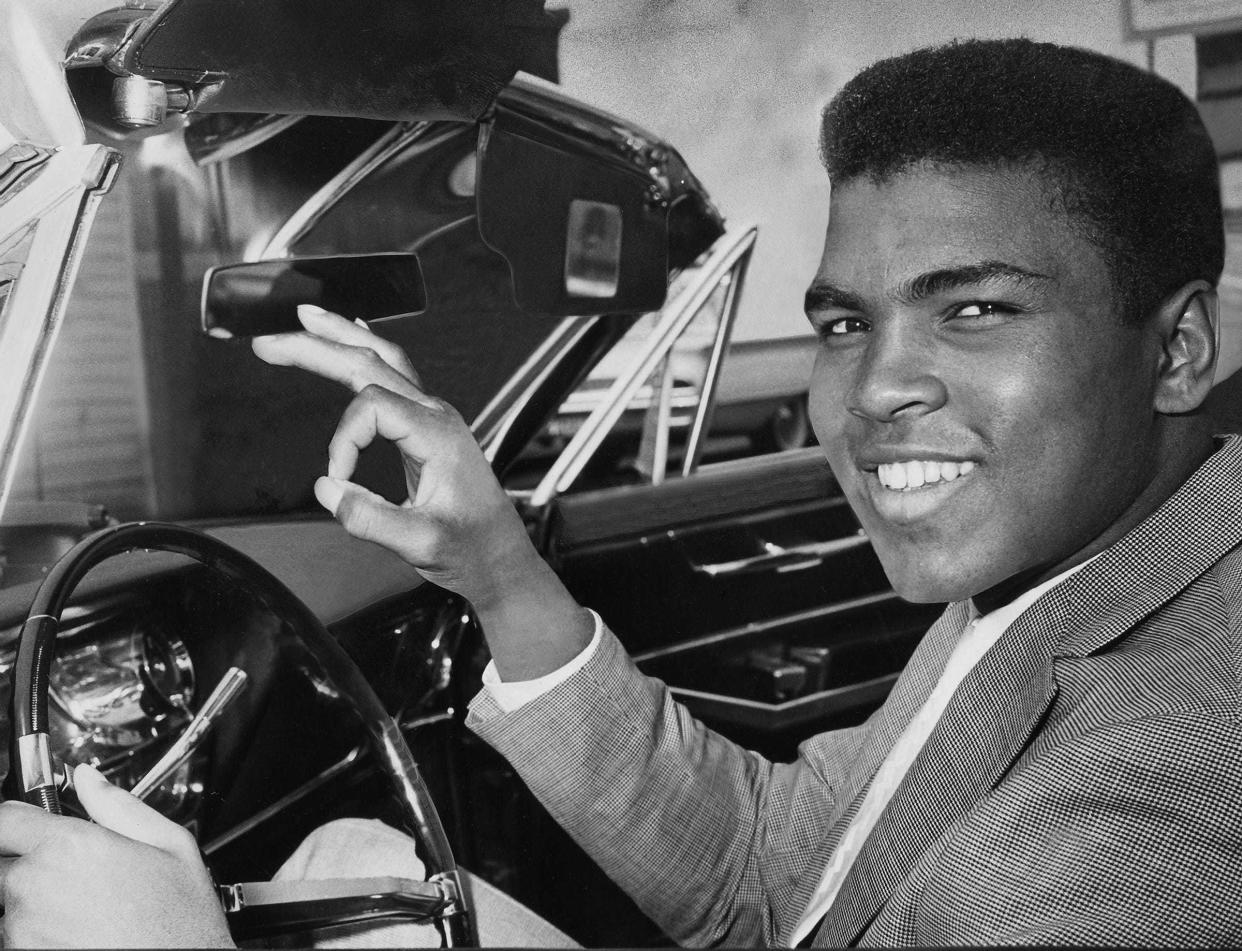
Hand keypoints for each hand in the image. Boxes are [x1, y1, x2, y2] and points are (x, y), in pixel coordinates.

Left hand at [0, 764, 232, 947]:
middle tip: (65, 874)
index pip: (4, 818)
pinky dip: (35, 935)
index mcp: (70, 846)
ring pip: (7, 904)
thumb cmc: (180, 921)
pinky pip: (14, 938)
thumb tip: (88, 779)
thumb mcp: (171, 845)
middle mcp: (36, 886)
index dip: (15, 819)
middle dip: (24, 863)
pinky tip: (76, 932)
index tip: (27, 825)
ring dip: (29, 902)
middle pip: (0, 862)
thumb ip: (118, 805)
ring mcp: (22, 929)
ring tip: (78, 910)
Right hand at [252, 306, 592, 677]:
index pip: (372, 407)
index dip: (342, 441)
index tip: (338, 480)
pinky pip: (396, 376)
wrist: (500, 558)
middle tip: (270, 342)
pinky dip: (367, 352)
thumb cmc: (471, 548)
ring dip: (341, 337)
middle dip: (318, 347)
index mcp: (437, 434)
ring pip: (384, 361)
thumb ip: (371, 518)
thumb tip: (327, 489)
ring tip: (305, 317)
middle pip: (371, 363)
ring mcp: (433, 417)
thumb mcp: (420, 542)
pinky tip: (351, 336)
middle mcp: (436, 415)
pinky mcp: (427, 427)